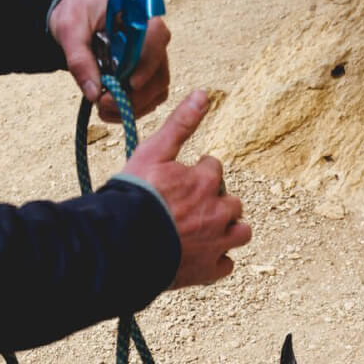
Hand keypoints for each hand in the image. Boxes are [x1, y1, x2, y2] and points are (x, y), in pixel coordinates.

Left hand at [49, 0, 170, 120]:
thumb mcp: (70, 30)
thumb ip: (79, 59)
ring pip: (156, 93)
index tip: (131, 84)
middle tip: (103, 103)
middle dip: (134, 97)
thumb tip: (94, 94)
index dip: (148, 64)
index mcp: (139, 17)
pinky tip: (108, 111)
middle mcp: (153, 40)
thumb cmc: (79, 13)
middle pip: (159, 76)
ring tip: (102, 108)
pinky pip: (148, 101)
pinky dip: (129, 111)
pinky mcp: (147, 78)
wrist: (80, 16)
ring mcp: (153, 62)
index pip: (156, 39)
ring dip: (131, 108)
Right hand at [122, 91, 251, 287]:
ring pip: (240, 233)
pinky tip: (199, 257)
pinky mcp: (208, 271)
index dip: (197, 175)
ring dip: (228, 230)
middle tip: (190, 210)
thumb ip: (180, 124)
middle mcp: (218, 211)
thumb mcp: (153, 152)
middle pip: (232, 202)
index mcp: (205, 180)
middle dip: (217, 202)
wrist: (123, 243)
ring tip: (204, 232)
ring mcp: (216, 243)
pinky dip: (216, 262)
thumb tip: (204, 92)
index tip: (179, 183)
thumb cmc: (134, 196)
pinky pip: (226, 266)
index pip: (214, 169)